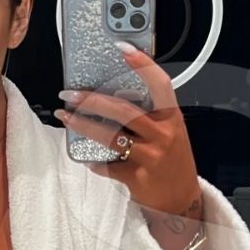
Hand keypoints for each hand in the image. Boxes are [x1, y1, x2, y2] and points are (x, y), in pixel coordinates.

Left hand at [53, 44, 201, 220]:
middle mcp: (163, 135)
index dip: (143, 65)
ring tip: (67, 119)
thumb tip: (114, 95)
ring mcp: (152, 157)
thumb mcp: (170, 133)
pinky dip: (94, 162)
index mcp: (172, 119)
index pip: (160, 85)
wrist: (182, 201)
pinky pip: (109, 166)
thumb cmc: (172, 163)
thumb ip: (150, 116)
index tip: (123, 48)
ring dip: (83, 126)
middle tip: (70, 94)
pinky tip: (86, 158)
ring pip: (110, 137)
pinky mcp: (139, 178)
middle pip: (123, 110)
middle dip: (92, 100)